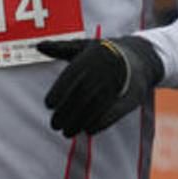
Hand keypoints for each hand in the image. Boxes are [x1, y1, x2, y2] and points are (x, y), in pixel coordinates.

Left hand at [37, 36, 163, 136]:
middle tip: (54, 125)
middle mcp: (102, 71)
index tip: (48, 104)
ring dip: (79, 122)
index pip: (70, 78)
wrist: (139, 57)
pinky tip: (89, 130)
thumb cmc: (103, 53)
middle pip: (80, 95)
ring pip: (94, 106)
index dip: (58, 92)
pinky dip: (101, 123)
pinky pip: (114, 112)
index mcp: (89, 59)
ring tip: (67, 132)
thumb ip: (60, 48)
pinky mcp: (130, 97)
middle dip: (65, 112)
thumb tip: (38, 46)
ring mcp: (116, 84)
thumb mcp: (83, 46)